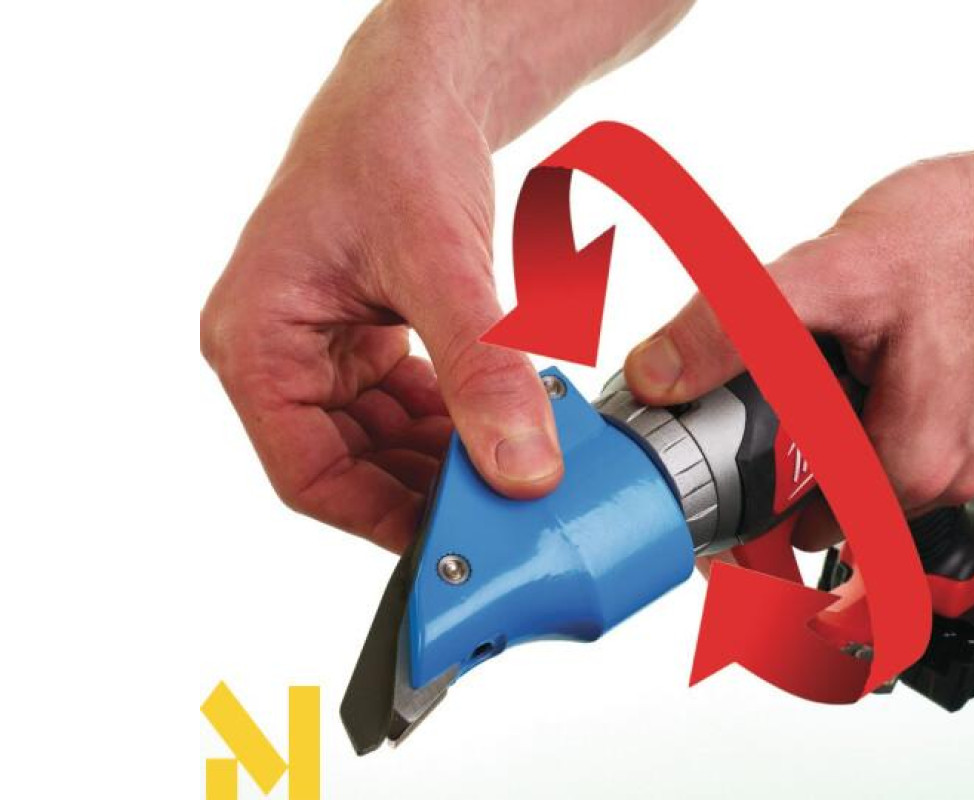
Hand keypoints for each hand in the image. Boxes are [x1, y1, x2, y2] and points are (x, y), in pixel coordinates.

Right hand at [201, 1, 692, 551]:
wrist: (419, 85)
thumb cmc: (392, 143)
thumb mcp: (440, 264)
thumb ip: (482, 371)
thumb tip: (522, 466)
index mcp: (256, 341)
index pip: (308, 474)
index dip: (381, 520)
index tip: (455, 545)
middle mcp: (281, 354)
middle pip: (350, 466)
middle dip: (428, 490)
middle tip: (502, 510)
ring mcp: (324, 350)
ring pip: (385, 444)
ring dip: (448, 460)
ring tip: (513, 470)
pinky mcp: (368, 340)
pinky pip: (410, 407)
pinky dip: (457, 423)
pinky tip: (505, 427)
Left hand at [624, 148, 973, 548]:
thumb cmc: (960, 232)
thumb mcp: (830, 271)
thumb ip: (736, 326)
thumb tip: (658, 373)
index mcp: (915, 459)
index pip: (812, 529)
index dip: (756, 511)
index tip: (723, 485)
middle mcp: (959, 471)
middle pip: (844, 498)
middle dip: (796, 457)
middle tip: (766, 402)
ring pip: (879, 466)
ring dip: (841, 431)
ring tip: (830, 370)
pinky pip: (916, 436)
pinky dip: (882, 408)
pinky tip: (876, 360)